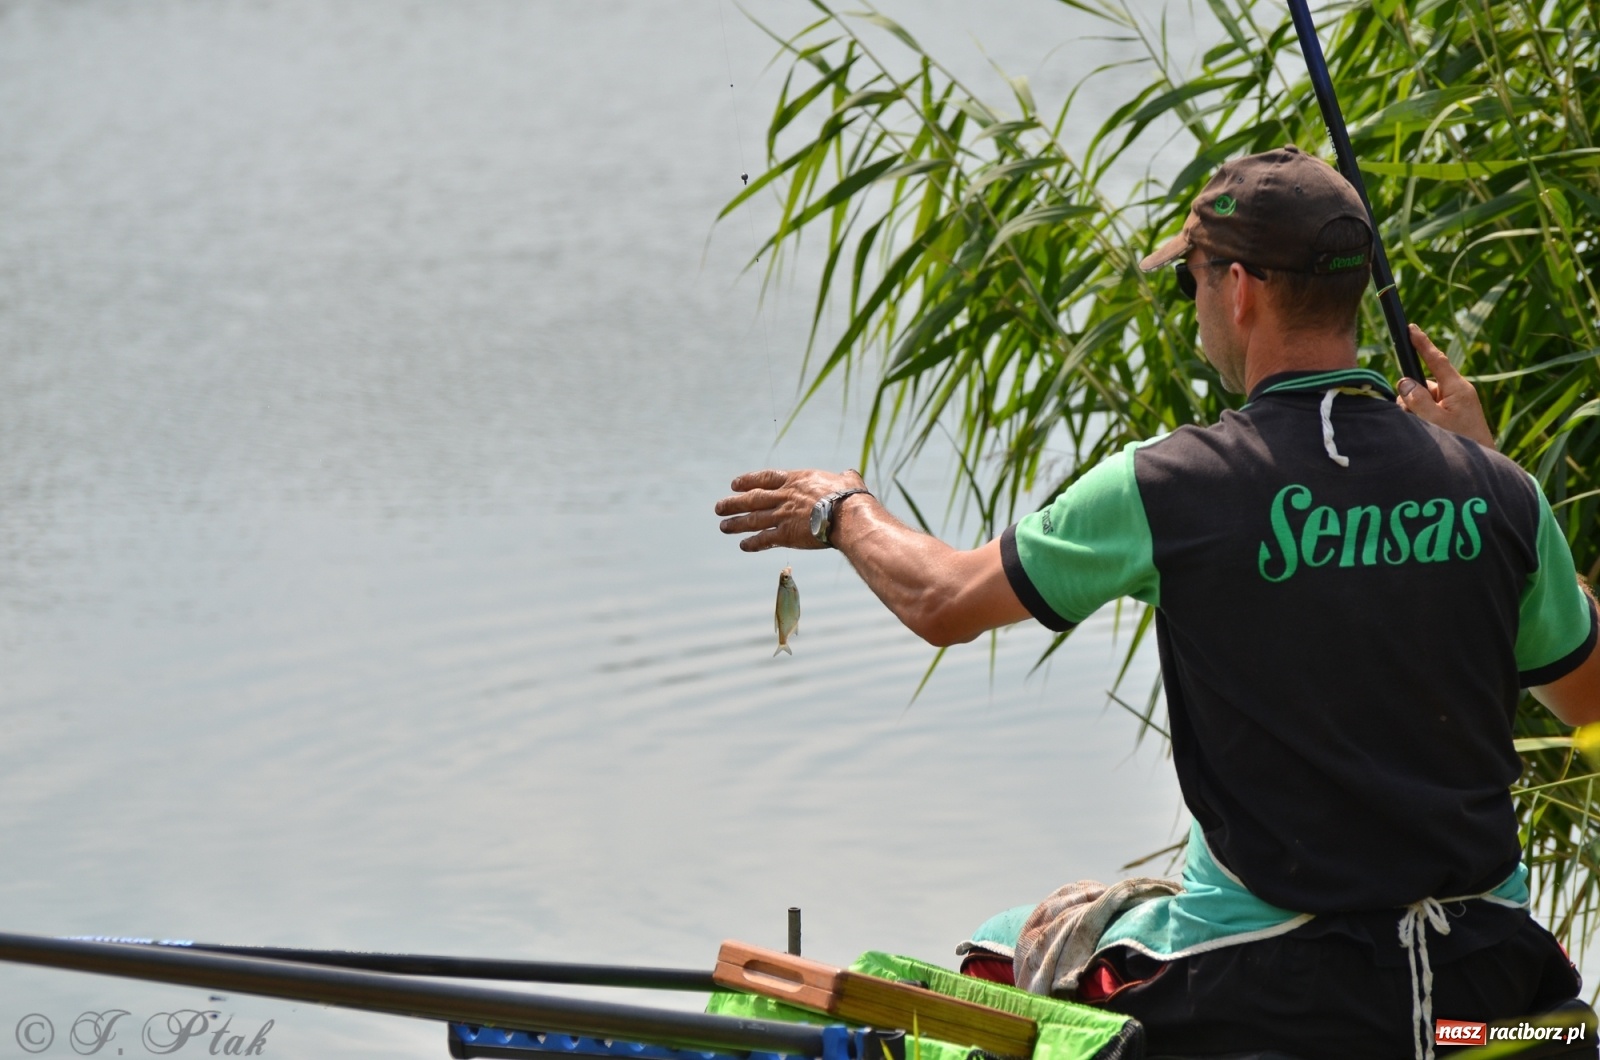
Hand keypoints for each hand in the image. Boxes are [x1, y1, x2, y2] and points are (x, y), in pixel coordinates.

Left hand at [714, 468, 865, 551]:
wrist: (848, 516)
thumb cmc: (851, 497)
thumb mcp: (848, 480)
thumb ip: (844, 477)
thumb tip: (849, 475)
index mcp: (797, 480)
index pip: (765, 479)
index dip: (748, 481)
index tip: (734, 485)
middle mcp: (785, 496)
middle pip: (752, 499)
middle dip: (734, 503)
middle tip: (719, 507)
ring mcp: (783, 515)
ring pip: (753, 519)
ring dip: (736, 523)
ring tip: (723, 526)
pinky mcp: (786, 535)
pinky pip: (764, 539)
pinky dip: (753, 543)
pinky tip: (743, 545)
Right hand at [1395, 324, 1495, 448]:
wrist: (1481, 466)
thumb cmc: (1461, 443)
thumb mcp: (1434, 421)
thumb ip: (1417, 399)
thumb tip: (1405, 382)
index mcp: (1458, 388)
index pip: (1436, 360)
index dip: (1422, 344)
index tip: (1412, 328)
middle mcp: (1458, 393)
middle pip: (1424, 385)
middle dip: (1411, 398)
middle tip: (1412, 418)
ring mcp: (1457, 405)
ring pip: (1424, 399)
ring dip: (1416, 412)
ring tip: (1423, 430)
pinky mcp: (1455, 417)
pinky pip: (1431, 410)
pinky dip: (1423, 419)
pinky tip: (1427, 433)